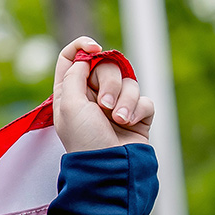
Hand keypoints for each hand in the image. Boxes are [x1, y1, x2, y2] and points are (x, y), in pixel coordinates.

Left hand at [53, 37, 154, 152]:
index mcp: (70, 93)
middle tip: (103, 106)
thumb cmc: (85, 139)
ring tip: (117, 120)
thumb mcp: (70, 107)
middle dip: (109, 82)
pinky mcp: (137, 114)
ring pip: (129, 81)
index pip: (71, 58)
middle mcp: (92, 96)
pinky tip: (129, 124)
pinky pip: (144, 98)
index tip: (94, 47)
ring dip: (124, 100)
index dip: (82, 47)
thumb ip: (74, 77)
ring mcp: (115, 105)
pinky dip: (138, 109)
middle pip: (107, 66)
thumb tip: (84, 58)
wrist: (110, 167)